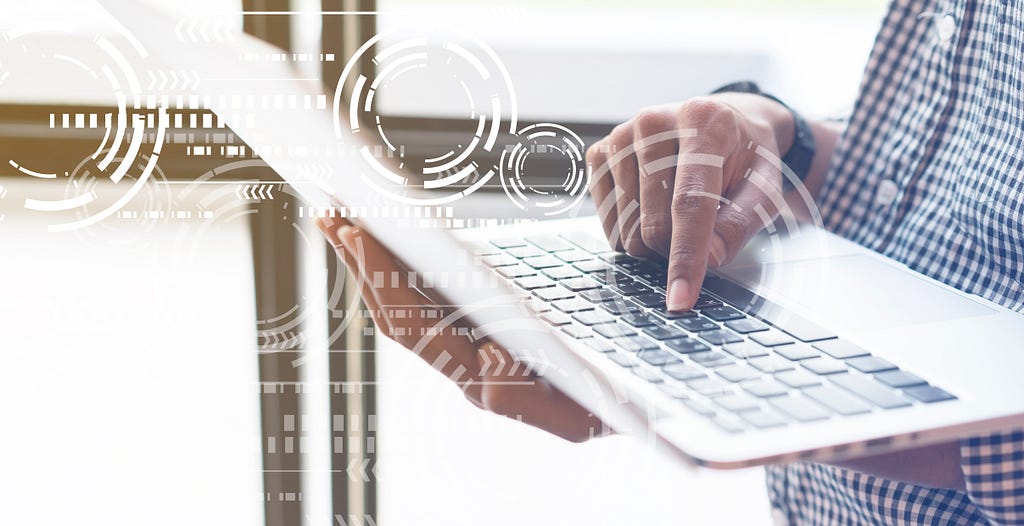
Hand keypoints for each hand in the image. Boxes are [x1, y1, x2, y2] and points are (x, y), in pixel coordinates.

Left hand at [316, 215, 606, 441]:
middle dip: (360, 261)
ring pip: (406, 303)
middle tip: (330, 211)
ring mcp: (471, 345)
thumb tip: (482, 357)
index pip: (413, 327)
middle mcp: (464, 364)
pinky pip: (432, 296)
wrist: (629, 410)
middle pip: (395, 311)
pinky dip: (403, 262)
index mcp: (478, 378)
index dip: (381, 280)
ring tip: (345, 216)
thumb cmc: (607, 411)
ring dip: (371, 259)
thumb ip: (522, 399)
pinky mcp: (484, 327)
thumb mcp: (576, 418)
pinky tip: (391, 238)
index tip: (356, 234)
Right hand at [586, 93, 794, 310]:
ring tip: (676, 209)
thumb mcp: (764, 189)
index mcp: (703, 122)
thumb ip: (741, 225)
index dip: (686, 257)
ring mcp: (620, 136)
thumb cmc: (744, 159)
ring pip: (627, 228)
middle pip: (653, 224)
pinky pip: (606, 220)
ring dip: (654, 239)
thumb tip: (707, 259)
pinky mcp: (599, 153)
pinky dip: (630, 228)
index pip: (690, 203)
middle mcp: (653, 122)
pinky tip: (651, 206)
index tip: (680, 299)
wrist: (721, 122)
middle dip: (675, 249)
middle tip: (700, 231)